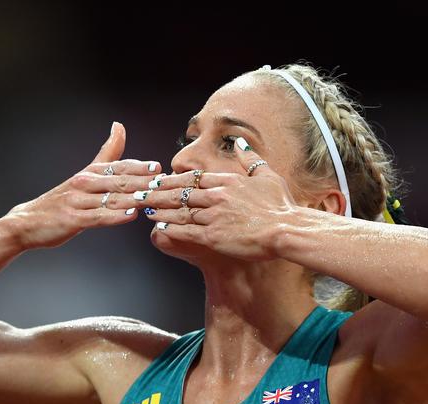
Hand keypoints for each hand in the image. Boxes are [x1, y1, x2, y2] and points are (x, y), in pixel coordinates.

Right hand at [6, 122, 162, 249]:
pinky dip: (116, 215)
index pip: (120, 166)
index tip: (159, 167)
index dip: (140, 167)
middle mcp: (85, 182)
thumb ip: (107, 153)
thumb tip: (119, 126)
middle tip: (163, 184)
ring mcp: (79, 201)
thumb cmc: (63, 200)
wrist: (28, 221)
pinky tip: (131, 215)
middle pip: (120, 180)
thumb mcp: (85, 173)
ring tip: (153, 199)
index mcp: (91, 172)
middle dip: (143, 182)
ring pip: (112, 198)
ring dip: (134, 198)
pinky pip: (99, 217)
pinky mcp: (73, 219)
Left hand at [139, 145, 297, 260]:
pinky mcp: (213, 236)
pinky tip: (158, 226)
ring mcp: (213, 216)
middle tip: (141, 191)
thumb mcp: (267, 176)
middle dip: (158, 192)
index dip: (173, 179)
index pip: (193, 178)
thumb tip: (239, 143)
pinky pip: (186, 231)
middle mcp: (217, 196)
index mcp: (227, 181)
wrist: (286, 230)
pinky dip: (170, 228)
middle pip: (180, 192)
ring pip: (179, 211)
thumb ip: (250, 159)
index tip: (159, 179)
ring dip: (159, 209)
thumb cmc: (280, 205)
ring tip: (143, 207)